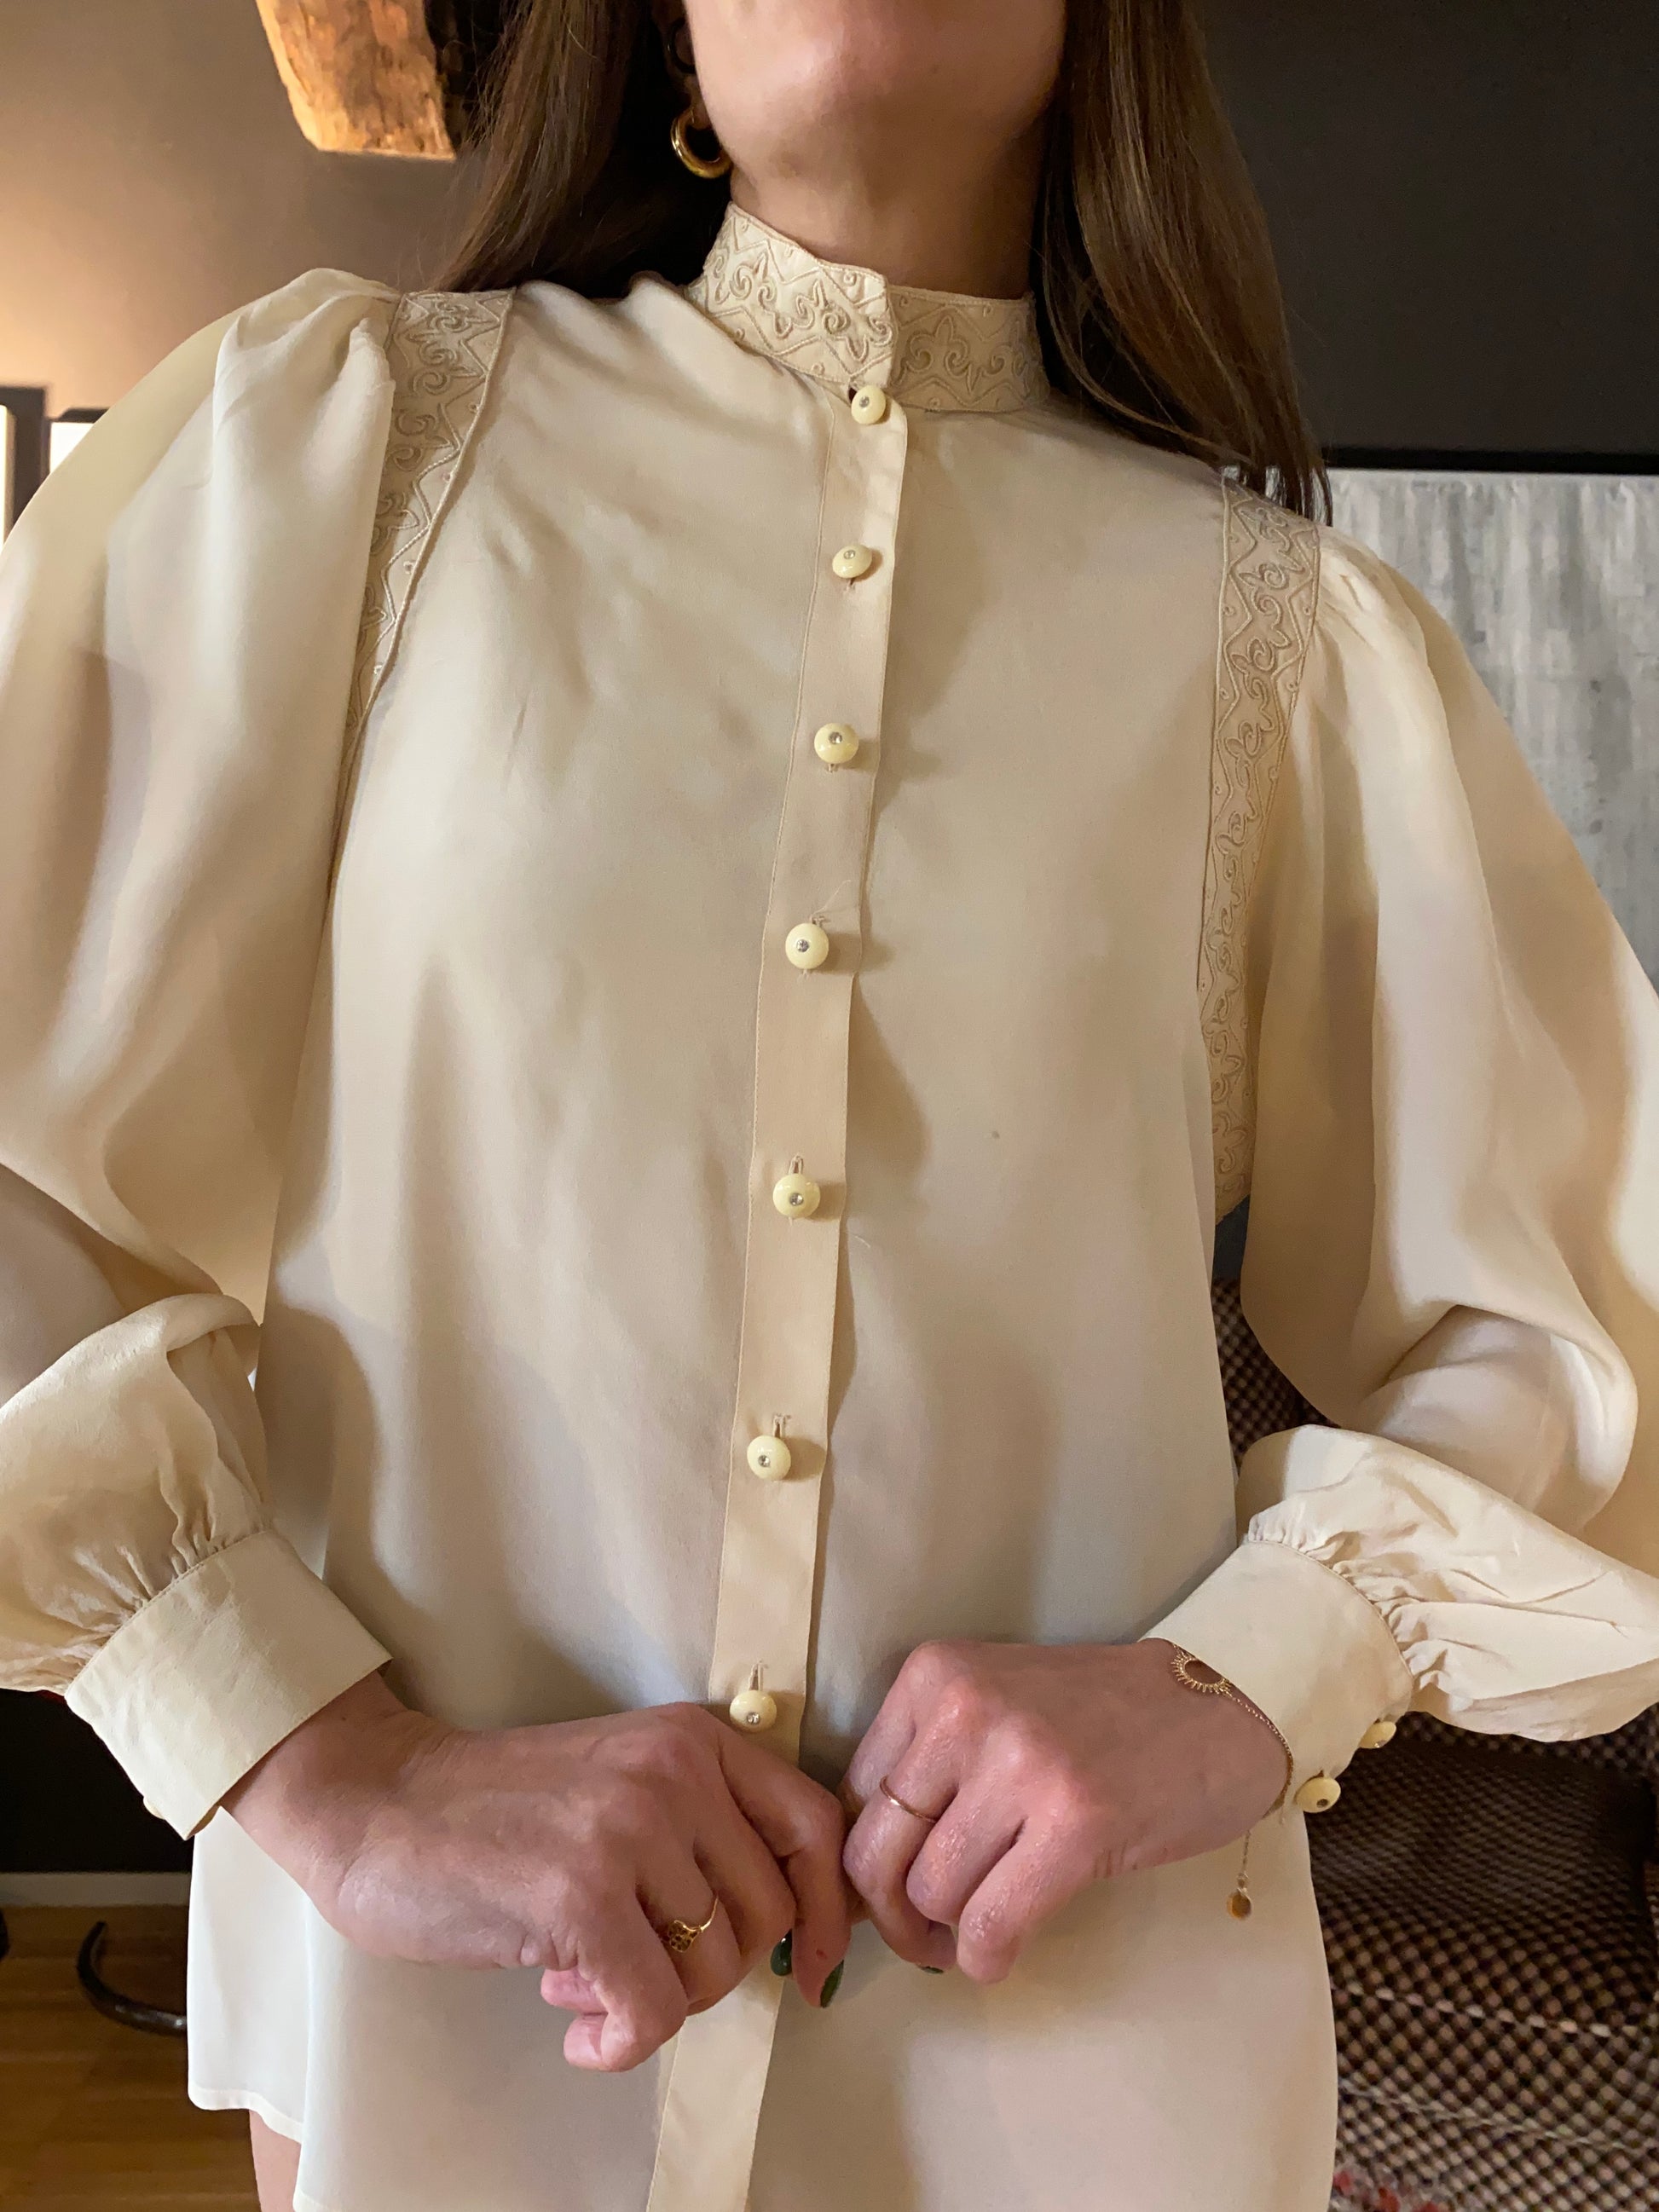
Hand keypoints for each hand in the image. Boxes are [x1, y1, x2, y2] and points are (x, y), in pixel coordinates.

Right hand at [223, 1672, 850, 2069]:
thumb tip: (787, 1928)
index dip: (829, 1911)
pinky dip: (619, 2043)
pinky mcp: (581, 1895)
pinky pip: (654, 2013)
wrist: (378, 1804)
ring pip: (716, 1970)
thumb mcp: (621, 1783)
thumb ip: (700, 1829)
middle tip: (634, 1966)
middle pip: (769, 1915)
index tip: (812, 1968)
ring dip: (654, 2001)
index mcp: (694, 1739)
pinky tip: (574, 2027)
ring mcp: (630, 1829)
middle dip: (712, 1969)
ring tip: (583, 1976)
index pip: (814, 1825)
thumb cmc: (498, 1811)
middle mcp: (675, 1771)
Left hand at [841, 1639, 1287, 1981]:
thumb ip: (927, 1764)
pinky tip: (1002, 1953)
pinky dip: (985, 1958)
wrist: (1210, 1710)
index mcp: (934, 1675)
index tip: (890, 1894)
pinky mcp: (1075, 1825)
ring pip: (930, 1894)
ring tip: (975, 1933)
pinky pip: (992, 1924)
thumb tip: (861, 1872)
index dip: (863, 1863)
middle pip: (875, 1852)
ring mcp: (1022, 1765)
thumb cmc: (1096, 1717)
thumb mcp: (991, 1704)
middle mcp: (966, 1710)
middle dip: (889, 1916)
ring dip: (944, 1938)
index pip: (853, 1795)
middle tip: (922, 1936)